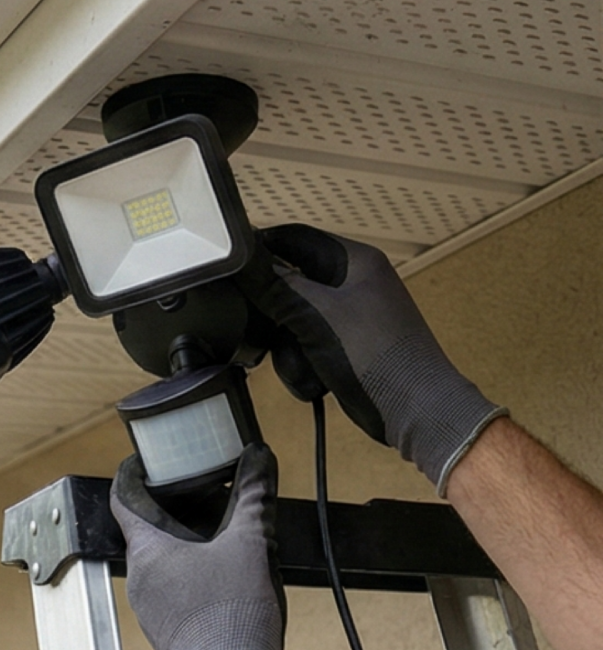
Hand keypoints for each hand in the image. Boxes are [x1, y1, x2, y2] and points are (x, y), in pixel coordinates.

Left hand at [110, 443, 288, 649]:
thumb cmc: (233, 622)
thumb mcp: (251, 546)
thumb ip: (255, 498)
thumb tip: (259, 460)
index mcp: (147, 551)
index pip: (123, 497)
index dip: (134, 472)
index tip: (146, 459)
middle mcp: (139, 577)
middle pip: (142, 526)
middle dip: (168, 504)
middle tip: (195, 487)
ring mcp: (149, 606)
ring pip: (157, 557)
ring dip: (180, 539)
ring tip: (212, 527)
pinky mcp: (166, 627)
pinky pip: (168, 584)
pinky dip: (186, 568)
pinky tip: (218, 569)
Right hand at [253, 224, 505, 494]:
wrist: (417, 412)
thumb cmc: (375, 356)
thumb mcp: (317, 317)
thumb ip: (277, 287)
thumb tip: (244, 264)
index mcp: (354, 261)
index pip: (295, 237)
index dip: (262, 249)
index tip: (232, 270)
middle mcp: (352, 282)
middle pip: (290, 283)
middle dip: (277, 316)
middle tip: (268, 333)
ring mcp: (350, 315)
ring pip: (294, 319)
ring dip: (290, 348)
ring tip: (303, 368)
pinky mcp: (347, 345)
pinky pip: (308, 344)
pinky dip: (305, 364)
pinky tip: (315, 382)